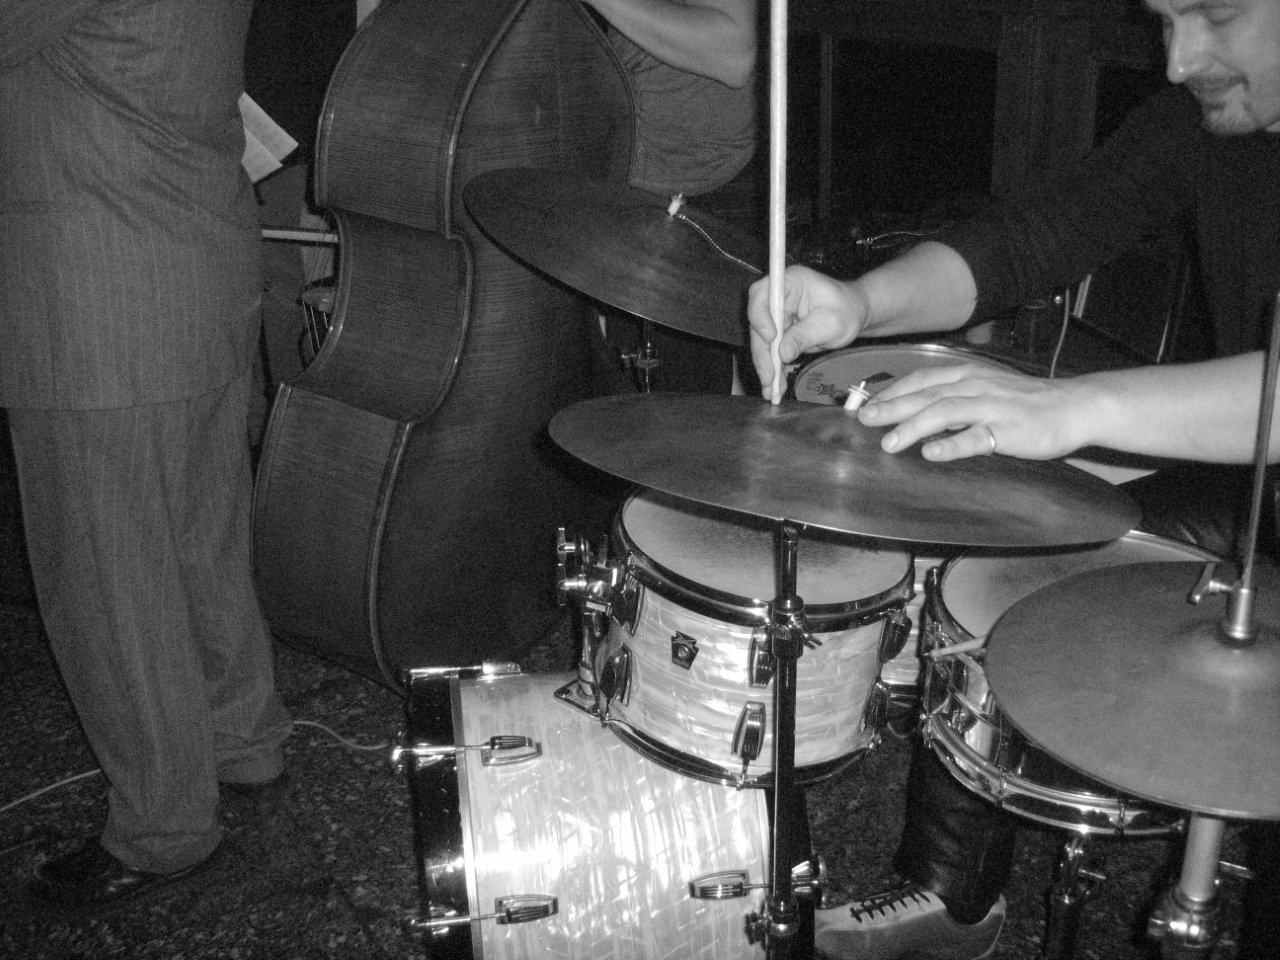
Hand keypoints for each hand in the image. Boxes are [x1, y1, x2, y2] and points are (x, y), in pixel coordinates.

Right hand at [747, 266, 865, 397]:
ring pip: (762, 342)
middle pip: (758, 324)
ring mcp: (778, 315)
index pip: (762, 295)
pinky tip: (776, 386)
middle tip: (768, 377)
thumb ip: (805, 336)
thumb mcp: (830, 323)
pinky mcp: (780, 331)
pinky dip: (774, 369)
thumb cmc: (847, 310)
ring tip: (772, 390)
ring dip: (766, 366)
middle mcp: (778, 297)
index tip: (771, 338)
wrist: (855, 315)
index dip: (760, 317)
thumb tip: (783, 353)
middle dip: (763, 353)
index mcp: (790, 282)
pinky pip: (771, 351)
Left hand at [856, 365, 1086, 460]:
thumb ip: (953, 396)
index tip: (866, 404)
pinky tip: (932, 454)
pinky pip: (977, 437)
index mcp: (968, 374)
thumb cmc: (1026, 402)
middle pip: (927, 395)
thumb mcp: (985, 389)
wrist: (1075, 406)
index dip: (892, 390)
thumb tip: (915, 409)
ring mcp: (992, 407)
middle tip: (864, 421)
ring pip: (946, 413)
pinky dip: (952, 445)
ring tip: (889, 443)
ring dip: (914, 427)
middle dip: (892, 407)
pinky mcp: (1008, 430)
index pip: (922, 378)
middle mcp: (976, 386)